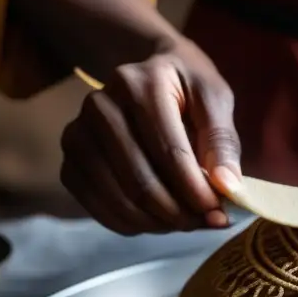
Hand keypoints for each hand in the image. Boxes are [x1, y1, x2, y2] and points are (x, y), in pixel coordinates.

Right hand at [60, 37, 241, 235]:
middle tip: (207, 223)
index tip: (221, 213)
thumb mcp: (214, 98)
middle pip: (141, 181)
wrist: (143, 72)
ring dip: (158, 222)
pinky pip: (97, 206)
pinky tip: (158, 220)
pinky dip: (131, 224)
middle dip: (179, 212)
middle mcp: (100, 107)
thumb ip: (222, 141)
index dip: (197, 191)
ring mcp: (77, 135)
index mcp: (138, 85)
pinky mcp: (69, 160)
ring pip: (119, 198)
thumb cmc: (185, 85)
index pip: (170, 153)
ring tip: (186, 222)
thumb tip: (228, 187)